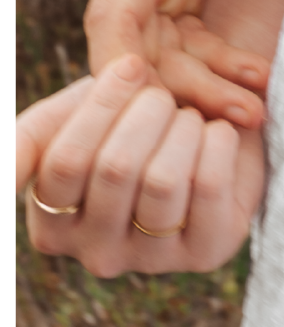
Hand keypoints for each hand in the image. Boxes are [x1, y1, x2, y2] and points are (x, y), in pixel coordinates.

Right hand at [17, 56, 264, 276]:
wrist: (203, 120)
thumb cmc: (124, 119)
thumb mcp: (67, 121)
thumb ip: (22, 145)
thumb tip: (3, 180)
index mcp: (52, 225)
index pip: (66, 161)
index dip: (104, 102)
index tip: (132, 65)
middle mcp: (96, 254)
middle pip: (116, 168)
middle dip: (149, 110)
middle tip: (165, 96)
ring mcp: (152, 260)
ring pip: (163, 179)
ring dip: (184, 128)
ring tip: (188, 119)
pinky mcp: (206, 252)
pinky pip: (211, 185)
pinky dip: (219, 141)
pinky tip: (216, 136)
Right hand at [85, 0, 283, 125]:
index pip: (112, 20)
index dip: (125, 71)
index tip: (154, 108)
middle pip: (138, 53)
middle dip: (185, 91)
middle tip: (246, 116)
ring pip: (159, 52)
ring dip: (202, 83)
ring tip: (258, 109)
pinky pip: (180, 36)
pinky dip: (211, 60)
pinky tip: (254, 76)